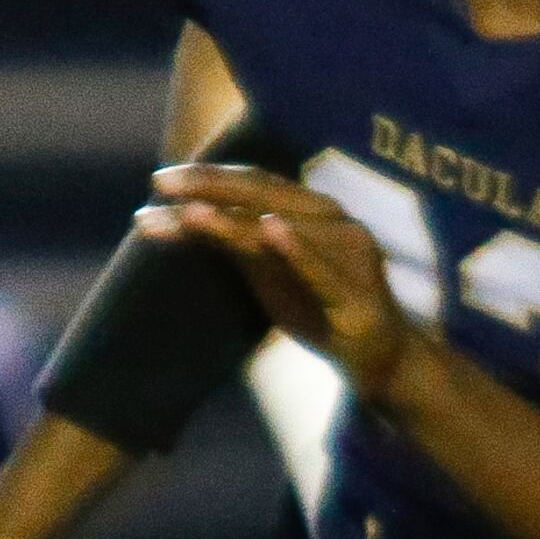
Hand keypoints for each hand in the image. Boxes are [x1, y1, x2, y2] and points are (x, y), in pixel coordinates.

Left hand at [140, 165, 421, 399]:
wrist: (380, 361)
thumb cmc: (318, 307)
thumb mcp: (266, 271)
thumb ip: (232, 239)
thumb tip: (177, 213)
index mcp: (312, 211)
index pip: (253, 182)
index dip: (207, 177)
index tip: (159, 180)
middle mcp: (333, 221)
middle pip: (264, 194)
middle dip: (210, 186)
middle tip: (160, 184)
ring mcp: (348, 256)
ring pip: (286, 229)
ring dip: (235, 219)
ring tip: (192, 212)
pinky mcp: (356, 298)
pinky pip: (322, 271)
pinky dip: (296, 249)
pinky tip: (269, 229)